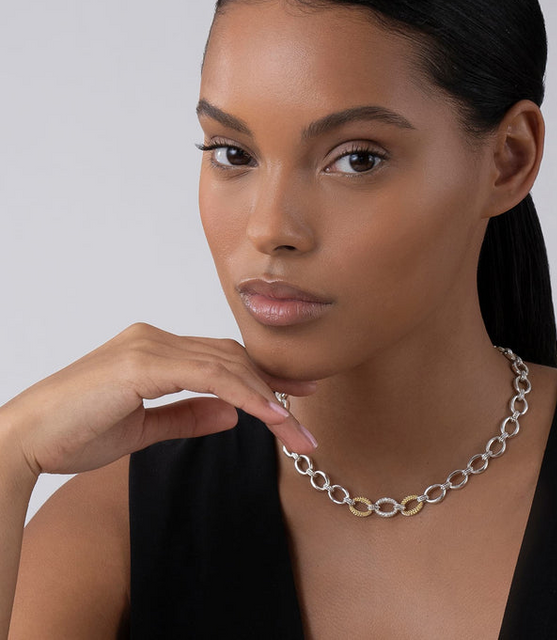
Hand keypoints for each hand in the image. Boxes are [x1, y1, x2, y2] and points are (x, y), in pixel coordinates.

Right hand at [1, 322, 317, 476]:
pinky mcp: (143, 362)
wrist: (23, 441)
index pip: (221, 357)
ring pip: (226, 364)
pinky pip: (208, 375)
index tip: (293, 396)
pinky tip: (269, 415)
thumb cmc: (75, 432)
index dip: (260, 376)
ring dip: (266, 396)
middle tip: (305, 415)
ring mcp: (149, 346)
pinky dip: (243, 394)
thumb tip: (232, 414)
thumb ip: (188, 416)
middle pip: (231, 358)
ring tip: (294, 430)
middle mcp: (155, 339)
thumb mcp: (144, 428)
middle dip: (273, 386)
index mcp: (155, 350)